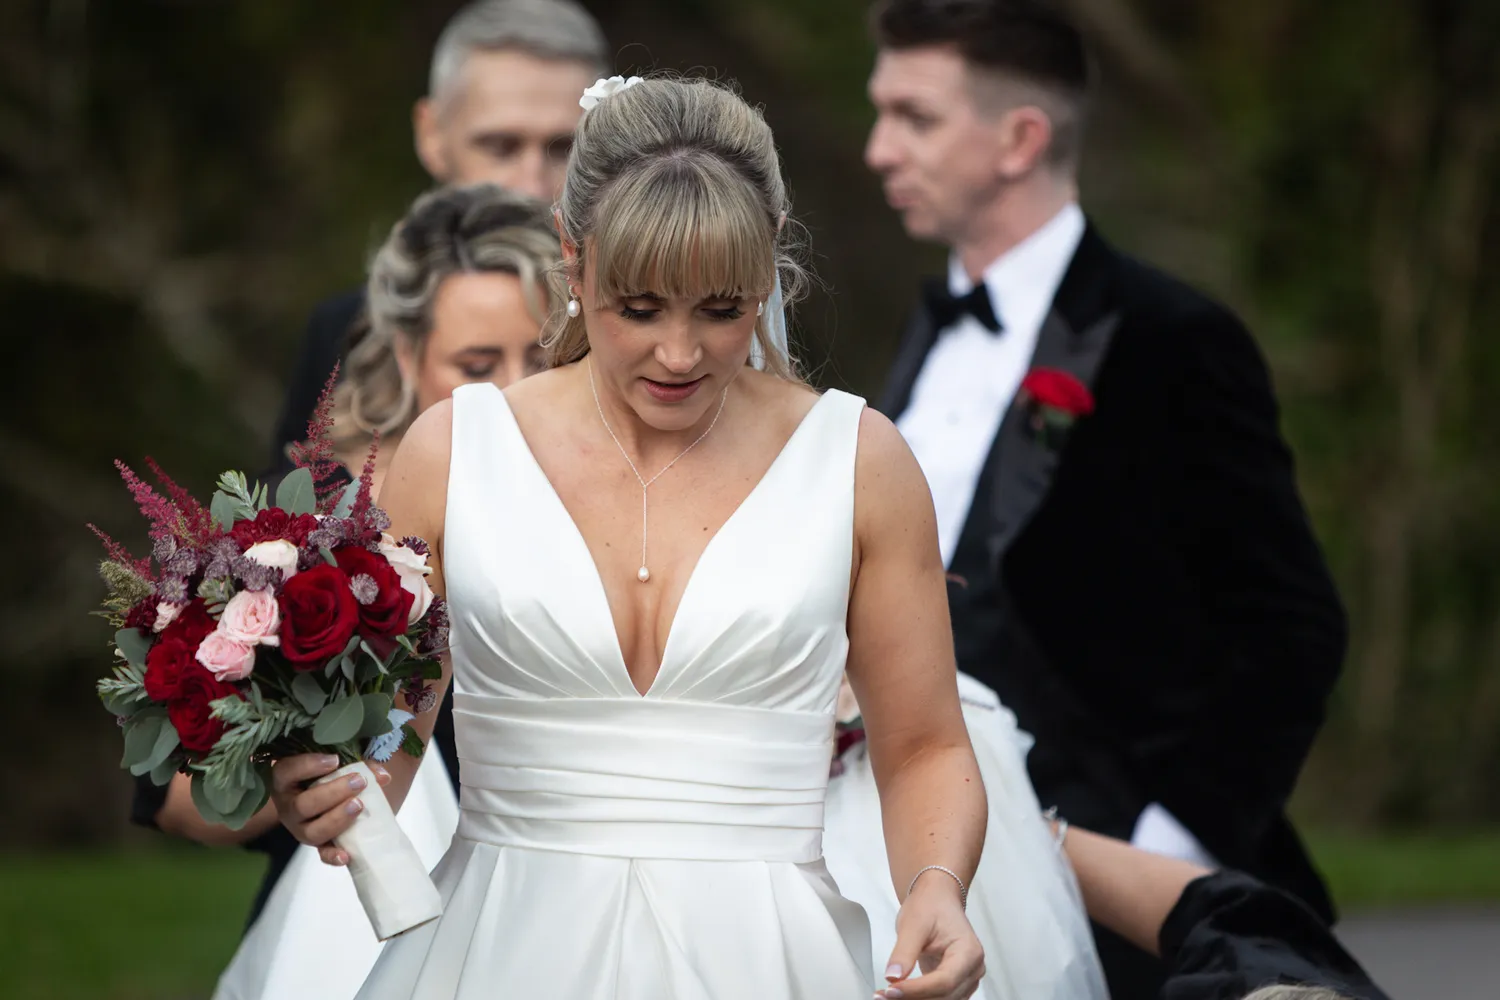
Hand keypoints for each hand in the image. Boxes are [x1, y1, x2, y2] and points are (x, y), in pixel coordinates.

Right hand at [269, 754, 390, 866]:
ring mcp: (301, 828)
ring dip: (337, 819)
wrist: (331, 796)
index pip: (286, 772)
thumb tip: (382, 776)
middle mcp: (289, 807)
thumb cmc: (329, 773)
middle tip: (358, 781)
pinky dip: (332, 855)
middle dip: (332, 793)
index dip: (308, 766)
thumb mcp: (337, 763)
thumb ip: (359, 764)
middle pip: (302, 805)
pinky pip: (322, 853)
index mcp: (286, 781)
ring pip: (312, 831)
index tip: (335, 760)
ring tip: (359, 805)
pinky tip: (346, 855)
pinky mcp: (317, 843)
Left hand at [876, 873, 984, 998]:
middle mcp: (973, 969)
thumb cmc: (932, 905)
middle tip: (883, 995)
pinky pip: (939, 998)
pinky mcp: (955, 984)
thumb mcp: (913, 924)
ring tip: (887, 995)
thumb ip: (904, 952)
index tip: (891, 990)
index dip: (917, 990)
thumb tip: (893, 976)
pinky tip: (899, 994)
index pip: (944, 981)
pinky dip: (919, 998)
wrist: (937, 899)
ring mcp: (966, 978)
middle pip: (944, 995)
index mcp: (969, 952)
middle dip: (913, 998)